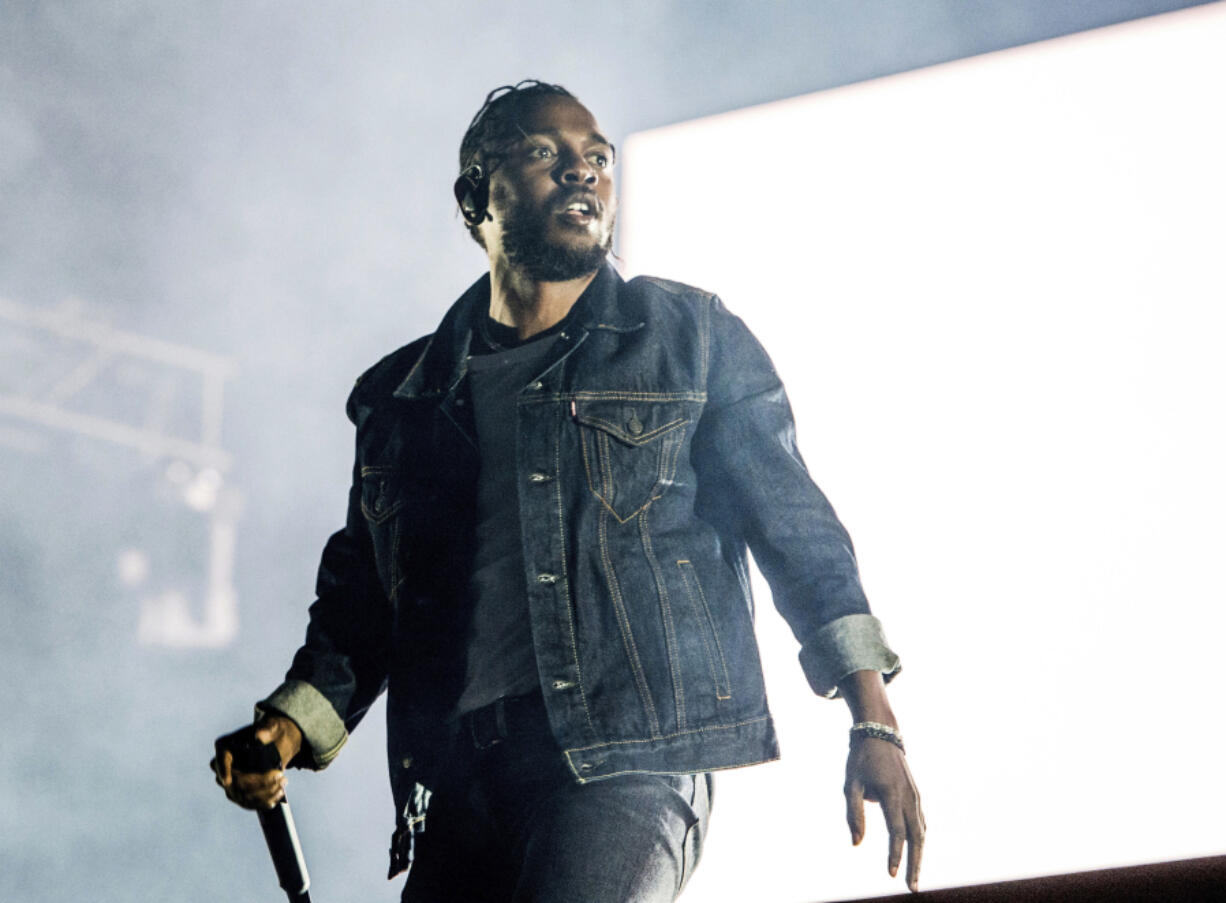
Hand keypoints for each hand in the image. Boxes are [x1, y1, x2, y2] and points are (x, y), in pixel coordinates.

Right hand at [210, 715, 303, 809]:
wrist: (275, 743)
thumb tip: (259, 736)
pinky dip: (265, 801)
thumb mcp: (271, 727)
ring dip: (265, 793)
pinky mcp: (239, 794)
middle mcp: (223, 767)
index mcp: (225, 747)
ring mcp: (229, 783)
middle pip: (234, 782)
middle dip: (258, 783)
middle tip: (280, 775)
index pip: (220, 760)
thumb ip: (266, 730)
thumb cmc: (270, 732)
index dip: (223, 771)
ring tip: (283, 782)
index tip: (227, 781)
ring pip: (242, 796)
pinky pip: (249, 803)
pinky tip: (279, 793)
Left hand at [844, 735, 924, 891]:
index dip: (895, 855)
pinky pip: (921, 821)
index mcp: (892, 794)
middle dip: (915, 864)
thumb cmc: (861, 759)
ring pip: (921, 831)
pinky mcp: (916, 794)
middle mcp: (908, 797)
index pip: (896, 832)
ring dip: (919, 855)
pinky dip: (920, 840)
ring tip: (913, 877)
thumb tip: (856, 843)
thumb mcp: (850, 784)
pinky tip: (916, 852)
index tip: (892, 874)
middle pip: (916, 837)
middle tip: (912, 887)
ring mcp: (915, 795)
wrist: (880, 733)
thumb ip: (854, 814)